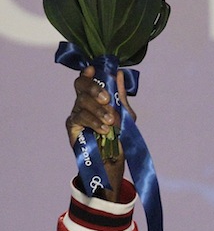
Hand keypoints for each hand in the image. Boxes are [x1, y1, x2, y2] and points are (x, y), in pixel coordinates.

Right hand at [66, 66, 132, 197]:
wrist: (113, 160)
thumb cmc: (120, 135)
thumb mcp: (125, 114)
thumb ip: (120, 95)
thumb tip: (119, 73)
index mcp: (95, 96)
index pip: (88, 78)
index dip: (88, 72)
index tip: (93, 69)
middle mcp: (83, 101)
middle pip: (80, 85)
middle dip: (94, 89)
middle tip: (107, 99)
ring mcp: (76, 113)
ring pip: (81, 101)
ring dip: (98, 110)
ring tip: (111, 122)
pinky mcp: (72, 126)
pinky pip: (79, 117)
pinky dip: (93, 122)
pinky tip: (104, 129)